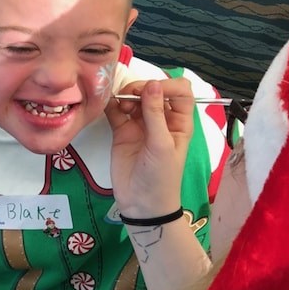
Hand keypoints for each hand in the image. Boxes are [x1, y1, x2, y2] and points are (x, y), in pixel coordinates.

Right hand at [106, 78, 194, 219]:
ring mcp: (141, 124)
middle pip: (154, 91)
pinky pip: (117, 111)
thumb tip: (152, 84)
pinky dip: (112, 105)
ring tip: (121, 106)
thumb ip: (155, 114)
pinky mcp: (122, 131)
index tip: (151, 89)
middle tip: (130, 95)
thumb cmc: (161, 176)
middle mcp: (161, 119)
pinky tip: (108, 105)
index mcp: (179, 122)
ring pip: (134, 98)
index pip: (180, 91)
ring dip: (127, 96)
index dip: (167, 85)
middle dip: (143, 88)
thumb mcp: (161, 145)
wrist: (141, 205)